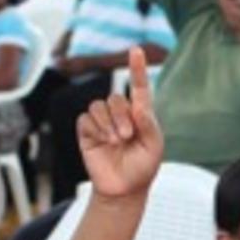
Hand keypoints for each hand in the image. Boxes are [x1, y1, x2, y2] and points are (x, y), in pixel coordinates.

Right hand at [78, 47, 162, 198]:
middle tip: (127, 136)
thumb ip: (148, 124)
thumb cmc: (142, 168)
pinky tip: (103, 142)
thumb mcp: (153, 147)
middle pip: (115, 98)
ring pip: (99, 106)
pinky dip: (96, 129)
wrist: (123, 189)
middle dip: (121, 116)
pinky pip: (86, 118)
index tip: (135, 50)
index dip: (136, 68)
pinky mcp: (87, 131)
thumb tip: (139, 104)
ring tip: (116, 141)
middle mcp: (121, 114)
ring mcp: (103, 122)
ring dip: (109, 123)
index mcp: (140, 115)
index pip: (139, 87)